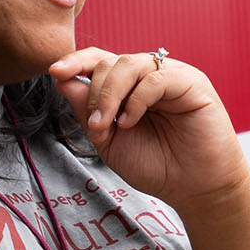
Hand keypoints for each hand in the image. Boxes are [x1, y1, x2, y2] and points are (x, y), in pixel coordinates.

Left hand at [49, 48, 244, 208]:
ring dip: (110, 94)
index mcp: (131, 87)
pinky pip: (156, 78)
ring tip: (108, 126)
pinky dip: (136, 99)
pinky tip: (130, 121)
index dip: (76, 61)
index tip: (55, 72)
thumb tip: (61, 78)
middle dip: (95, 93)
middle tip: (96, 127)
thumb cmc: (156, 166)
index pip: (100, 60)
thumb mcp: (110, 140)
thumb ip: (88, 110)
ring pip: (130, 64)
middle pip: (111, 61)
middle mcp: (151, 76)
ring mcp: (173, 77)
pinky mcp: (193, 84)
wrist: (194, 189)